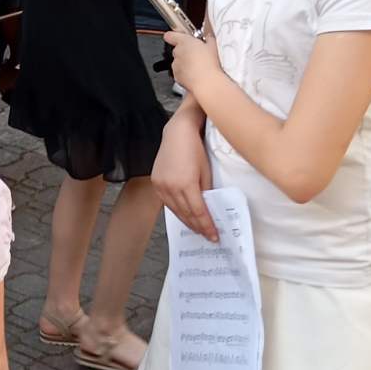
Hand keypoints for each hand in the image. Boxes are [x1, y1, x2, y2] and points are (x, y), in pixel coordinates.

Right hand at [152, 108, 216, 240]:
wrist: (177, 133)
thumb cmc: (196, 149)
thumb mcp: (206, 171)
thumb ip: (206, 191)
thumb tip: (208, 208)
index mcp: (186, 184)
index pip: (198, 212)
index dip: (207, 226)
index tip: (214, 236)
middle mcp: (171, 187)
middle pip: (186, 214)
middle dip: (198, 227)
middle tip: (208, 236)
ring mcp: (161, 185)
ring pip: (175, 210)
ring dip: (187, 221)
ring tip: (197, 229)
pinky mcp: (156, 182)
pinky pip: (167, 203)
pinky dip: (176, 211)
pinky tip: (183, 216)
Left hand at [164, 30, 222, 101]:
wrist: (206, 83)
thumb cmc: (209, 64)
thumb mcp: (213, 46)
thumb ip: (208, 38)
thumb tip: (208, 36)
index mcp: (184, 42)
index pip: (170, 35)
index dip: (172, 35)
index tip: (176, 36)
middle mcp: (177, 53)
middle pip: (177, 49)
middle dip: (186, 51)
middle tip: (198, 54)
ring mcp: (176, 65)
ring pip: (179, 61)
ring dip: (186, 62)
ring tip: (199, 66)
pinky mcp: (177, 77)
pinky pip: (180, 72)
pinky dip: (186, 73)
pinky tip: (197, 74)